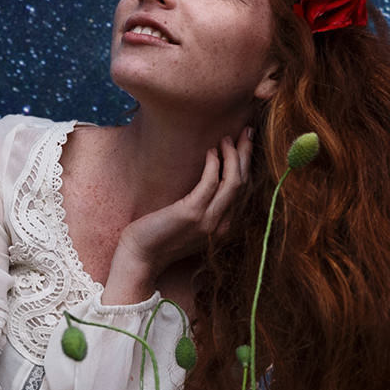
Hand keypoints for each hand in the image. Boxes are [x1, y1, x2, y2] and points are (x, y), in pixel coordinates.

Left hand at [104, 128, 254, 302]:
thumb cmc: (160, 237)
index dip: (248, 165)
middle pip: (245, 183)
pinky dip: (214, 164)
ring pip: (234, 181)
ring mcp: (210, 221)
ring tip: (226, 138)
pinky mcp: (192, 214)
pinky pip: (211, 183)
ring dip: (233, 155)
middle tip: (246, 131)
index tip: (246, 143)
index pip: (246, 191)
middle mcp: (223, 225)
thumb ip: (205, 207)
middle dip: (247, 154)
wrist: (140, 257)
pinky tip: (210, 152)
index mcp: (225, 227)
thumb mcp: (190, 223)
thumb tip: (212, 177)